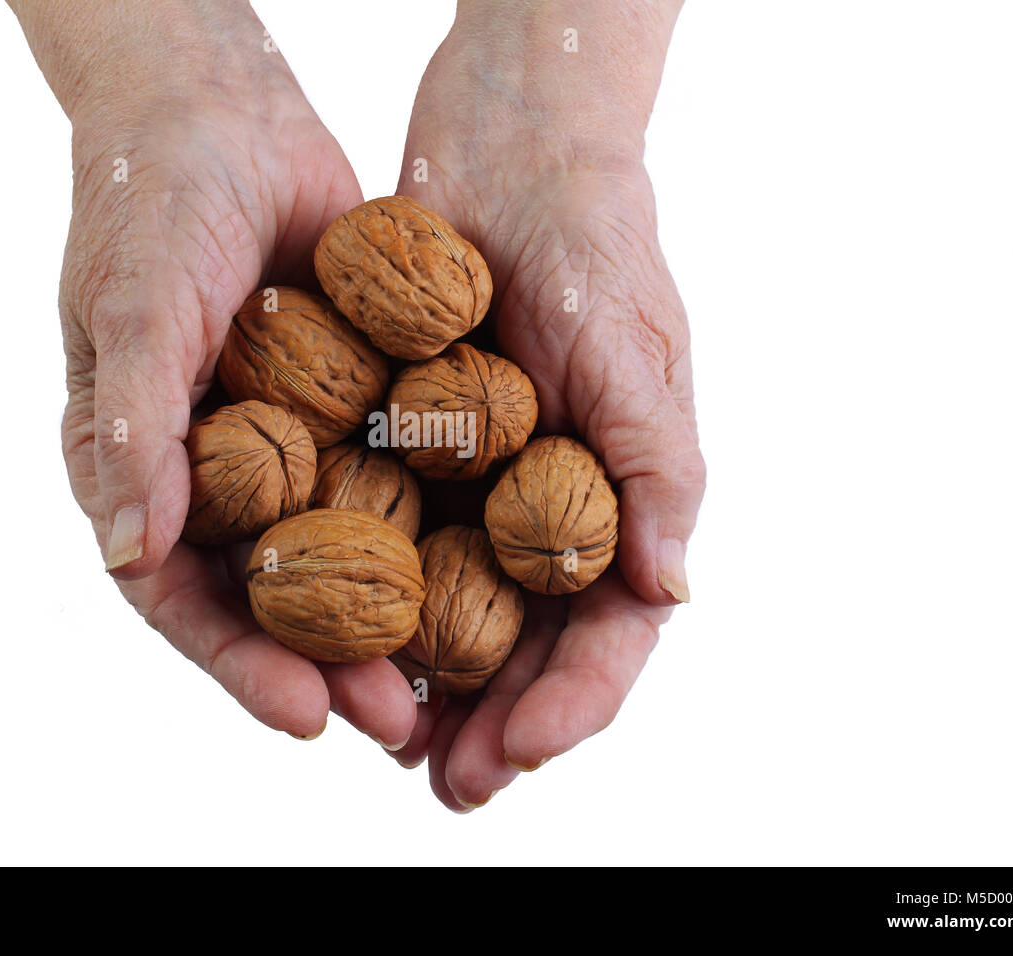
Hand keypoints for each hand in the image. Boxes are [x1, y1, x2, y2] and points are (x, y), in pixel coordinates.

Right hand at [10, 0, 417, 746]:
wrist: (222, 109)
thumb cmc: (151, 202)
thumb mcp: (136, 310)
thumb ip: (126, 429)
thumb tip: (127, 554)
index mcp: (140, 469)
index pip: (179, 595)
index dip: (237, 662)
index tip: (303, 716)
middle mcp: (210, 472)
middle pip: (267, 595)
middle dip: (326, 663)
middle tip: (397, 721)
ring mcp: (280, 442)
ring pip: (334, 554)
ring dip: (384, 617)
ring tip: (447, 678)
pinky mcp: (342, 406)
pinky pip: (380, 482)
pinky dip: (419, 530)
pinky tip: (475, 573)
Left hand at [387, 0, 704, 808]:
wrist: (510, 156)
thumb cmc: (597, 251)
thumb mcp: (639, 359)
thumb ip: (658, 477)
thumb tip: (671, 594)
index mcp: (622, 503)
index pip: (610, 633)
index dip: (572, 705)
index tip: (516, 756)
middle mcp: (554, 510)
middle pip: (530, 645)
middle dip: (495, 724)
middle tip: (445, 787)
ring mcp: (486, 488)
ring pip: (462, 613)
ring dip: (432, 687)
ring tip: (390, 745)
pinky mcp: (421, 453)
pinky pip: (399, 543)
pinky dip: (378, 603)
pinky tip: (342, 647)